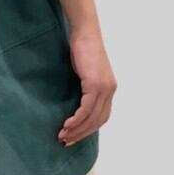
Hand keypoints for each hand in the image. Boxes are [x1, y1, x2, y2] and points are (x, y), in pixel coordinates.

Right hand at [58, 28, 116, 145]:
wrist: (85, 33)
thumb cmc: (82, 50)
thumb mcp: (85, 73)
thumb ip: (85, 89)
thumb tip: (75, 104)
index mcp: (109, 90)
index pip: (101, 117)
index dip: (88, 130)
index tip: (73, 137)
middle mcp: (110, 91)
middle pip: (98, 121)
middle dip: (81, 134)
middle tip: (66, 142)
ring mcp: (104, 88)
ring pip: (92, 118)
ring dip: (77, 129)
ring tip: (63, 136)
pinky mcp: (95, 84)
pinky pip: (86, 108)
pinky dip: (77, 119)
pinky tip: (67, 124)